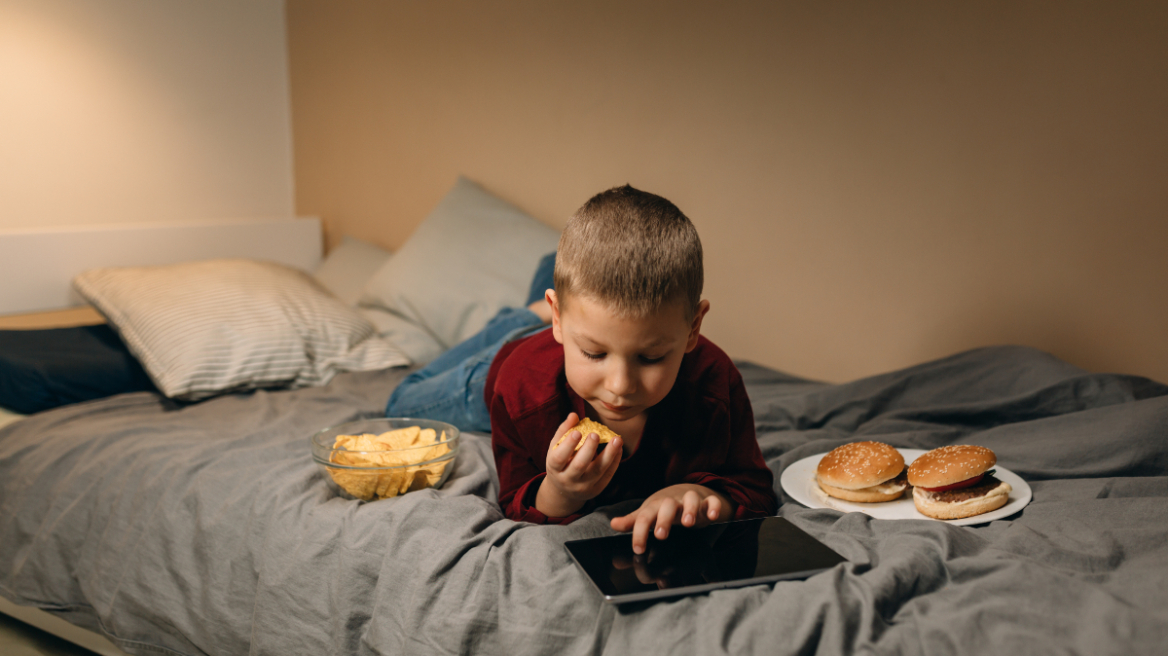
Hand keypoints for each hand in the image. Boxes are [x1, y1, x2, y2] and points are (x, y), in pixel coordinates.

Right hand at [535, 413, 622, 517]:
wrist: (564, 491)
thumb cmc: (560, 463)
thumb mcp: (556, 448)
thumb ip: (564, 431)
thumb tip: (574, 415)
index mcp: (554, 468)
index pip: (559, 458)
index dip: (568, 445)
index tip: (578, 432)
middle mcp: (568, 480)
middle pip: (579, 466)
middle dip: (589, 449)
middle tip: (595, 434)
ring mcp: (583, 487)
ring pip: (597, 471)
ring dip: (609, 454)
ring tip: (617, 439)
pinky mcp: (596, 490)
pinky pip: (607, 475)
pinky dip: (615, 461)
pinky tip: (619, 448)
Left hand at [610, 484, 731, 553]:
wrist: (688, 490)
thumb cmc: (665, 506)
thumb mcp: (649, 512)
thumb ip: (633, 521)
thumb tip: (613, 524)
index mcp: (657, 505)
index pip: (645, 516)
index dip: (639, 532)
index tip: (638, 549)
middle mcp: (674, 501)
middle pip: (667, 505)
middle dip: (664, 519)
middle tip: (661, 535)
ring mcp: (691, 499)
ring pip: (691, 499)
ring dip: (689, 509)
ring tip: (688, 523)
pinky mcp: (708, 501)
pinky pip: (712, 500)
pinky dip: (713, 506)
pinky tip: (712, 517)